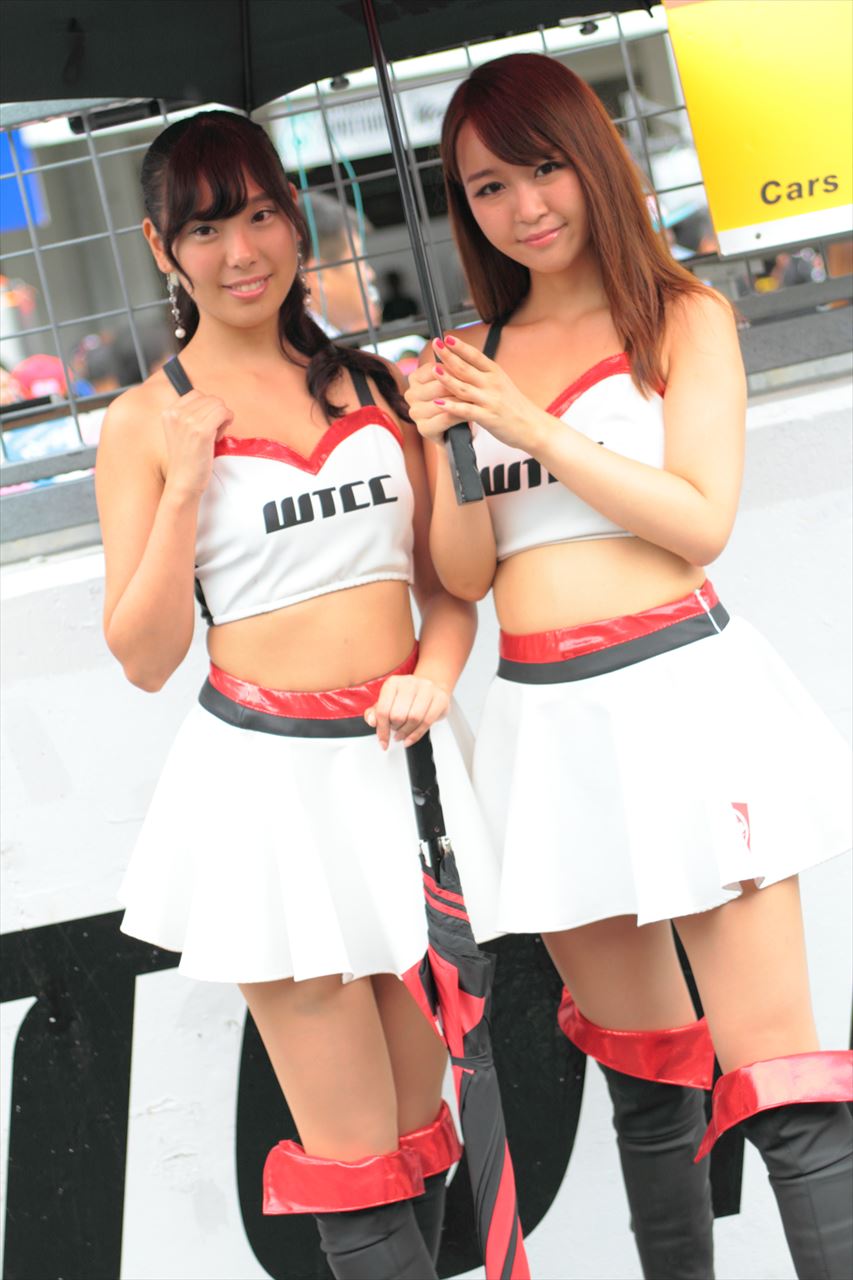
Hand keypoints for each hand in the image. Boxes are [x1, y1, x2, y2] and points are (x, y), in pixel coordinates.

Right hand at [161, 389, 233, 495]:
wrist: (183, 483)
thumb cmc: (186, 460)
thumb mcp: (180, 432)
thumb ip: (189, 415)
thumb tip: (213, 402)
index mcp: (169, 412)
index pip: (197, 394)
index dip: (206, 408)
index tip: (204, 425)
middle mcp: (176, 414)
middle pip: (210, 398)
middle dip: (216, 414)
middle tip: (211, 432)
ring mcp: (188, 422)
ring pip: (219, 404)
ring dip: (222, 419)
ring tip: (214, 436)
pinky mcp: (201, 431)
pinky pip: (224, 413)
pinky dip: (227, 422)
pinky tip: (218, 437)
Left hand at [364, 674, 449, 749]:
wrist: (431, 688)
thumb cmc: (407, 697)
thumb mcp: (388, 702)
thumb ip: (375, 712)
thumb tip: (371, 720)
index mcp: (393, 683)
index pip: (383, 709)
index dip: (382, 729)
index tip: (383, 741)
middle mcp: (409, 682)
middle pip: (398, 715)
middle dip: (395, 728)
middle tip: (395, 731)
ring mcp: (426, 689)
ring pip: (414, 718)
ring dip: (406, 732)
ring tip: (402, 735)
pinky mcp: (440, 698)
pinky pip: (427, 721)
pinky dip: (416, 735)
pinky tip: (410, 738)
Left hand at [405, 334, 537, 450]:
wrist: (533, 426)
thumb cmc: (515, 406)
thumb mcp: (502, 384)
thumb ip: (484, 374)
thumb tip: (463, 364)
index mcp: (495, 373)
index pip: (475, 355)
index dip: (460, 346)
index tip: (446, 337)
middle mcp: (492, 384)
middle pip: (466, 368)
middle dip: (448, 355)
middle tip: (435, 344)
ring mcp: (490, 400)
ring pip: (464, 387)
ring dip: (447, 378)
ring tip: (433, 370)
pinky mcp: (488, 417)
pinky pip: (467, 411)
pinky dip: (451, 407)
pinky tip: (438, 404)